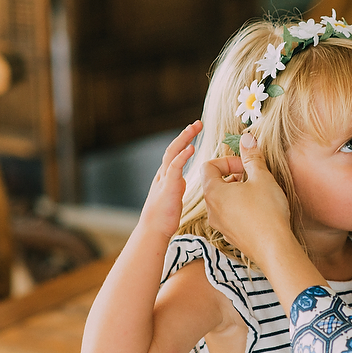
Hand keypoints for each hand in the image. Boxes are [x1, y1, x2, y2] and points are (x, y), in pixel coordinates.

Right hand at [138, 120, 200, 240]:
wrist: (153, 230)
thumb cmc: (164, 217)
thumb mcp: (173, 196)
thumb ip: (177, 185)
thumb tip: (183, 181)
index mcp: (167, 175)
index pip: (175, 152)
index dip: (184, 140)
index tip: (195, 130)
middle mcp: (164, 173)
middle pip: (173, 148)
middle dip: (185, 134)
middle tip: (197, 123)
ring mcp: (165, 178)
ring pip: (173, 153)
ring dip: (184, 138)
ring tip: (194, 127)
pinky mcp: (168, 186)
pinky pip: (175, 167)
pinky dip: (183, 155)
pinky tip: (191, 147)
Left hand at [201, 132, 295, 262]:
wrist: (274, 248)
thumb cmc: (267, 211)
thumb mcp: (262, 178)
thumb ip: (252, 157)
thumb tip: (247, 138)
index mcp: (213, 191)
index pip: (208, 166)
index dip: (227, 160)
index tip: (245, 165)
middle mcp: (211, 208)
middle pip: (214, 183)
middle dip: (233, 175)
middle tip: (253, 176)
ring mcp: (219, 224)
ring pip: (221, 199)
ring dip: (237, 191)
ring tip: (258, 192)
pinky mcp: (229, 234)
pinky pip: (229, 214)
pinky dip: (239, 206)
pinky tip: (259, 209)